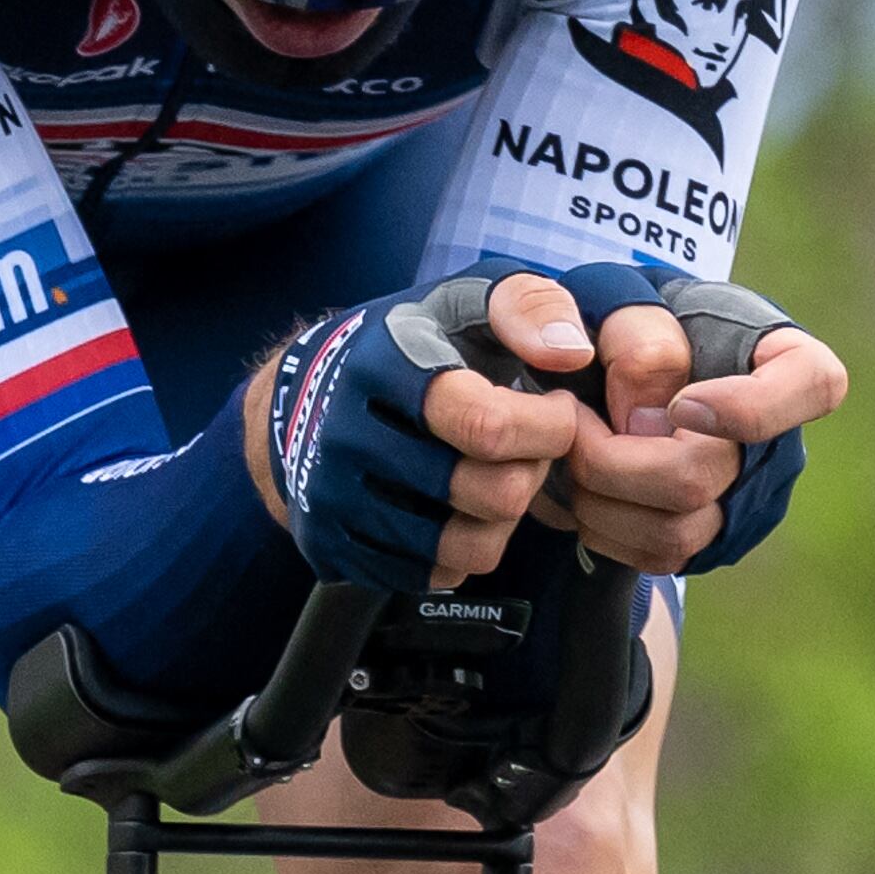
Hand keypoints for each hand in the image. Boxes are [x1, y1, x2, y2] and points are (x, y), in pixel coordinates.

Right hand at [241, 277, 588, 592]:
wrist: (301, 395)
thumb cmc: (409, 343)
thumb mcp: (466, 297)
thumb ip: (528, 305)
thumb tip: (573, 352)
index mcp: (383, 367)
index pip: (488, 426)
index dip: (548, 427)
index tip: (557, 412)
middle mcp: (347, 438)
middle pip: (491, 493)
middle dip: (532, 472)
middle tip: (527, 448)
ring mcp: (333, 501)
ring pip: (469, 547)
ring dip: (503, 517)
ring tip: (495, 475)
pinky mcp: (332, 549)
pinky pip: (436, 576)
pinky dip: (461, 547)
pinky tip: (455, 506)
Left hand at [551, 296, 850, 574]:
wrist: (612, 366)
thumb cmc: (631, 321)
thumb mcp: (625, 297)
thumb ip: (636, 337)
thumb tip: (642, 418)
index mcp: (781, 357)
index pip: (814, 385)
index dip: (749, 407)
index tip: (679, 404)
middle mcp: (777, 440)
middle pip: (701, 475)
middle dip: (614, 458)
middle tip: (572, 423)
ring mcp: (747, 499)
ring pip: (674, 530)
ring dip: (598, 498)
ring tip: (572, 454)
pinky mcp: (711, 540)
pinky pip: (654, 556)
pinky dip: (603, 528)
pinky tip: (585, 488)